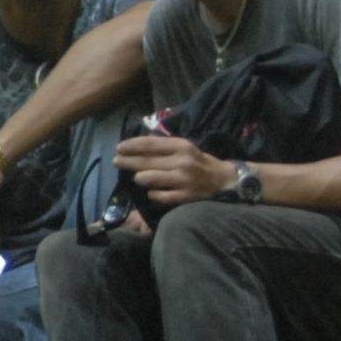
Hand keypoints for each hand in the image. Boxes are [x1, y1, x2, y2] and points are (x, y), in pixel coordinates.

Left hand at [115, 135, 232, 205]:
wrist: (225, 181)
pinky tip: (153, 191)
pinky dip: (153, 194)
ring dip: (139, 178)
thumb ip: (164, 146)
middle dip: (126, 161)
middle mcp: (181, 161)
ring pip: (147, 179)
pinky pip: (157, 195)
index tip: (119, 148)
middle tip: (116, 161)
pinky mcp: (184, 196)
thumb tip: (137, 144)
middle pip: (144, 161)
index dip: (130, 146)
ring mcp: (183, 179)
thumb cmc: (199, 163)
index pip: (149, 144)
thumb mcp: (185, 148)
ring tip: (138, 178)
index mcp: (182, 146)